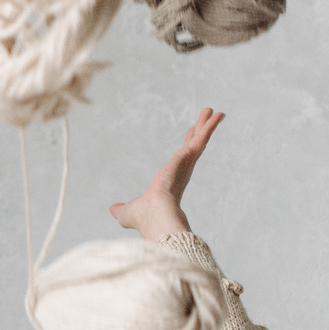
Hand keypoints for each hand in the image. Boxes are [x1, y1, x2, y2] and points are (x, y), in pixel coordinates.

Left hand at [109, 108, 222, 239]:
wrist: (153, 216)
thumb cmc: (143, 218)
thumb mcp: (127, 211)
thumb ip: (121, 209)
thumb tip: (112, 209)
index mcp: (171, 183)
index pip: (181, 162)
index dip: (185, 149)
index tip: (190, 136)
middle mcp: (182, 173)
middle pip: (193, 147)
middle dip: (200, 132)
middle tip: (207, 118)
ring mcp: (187, 164)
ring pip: (199, 140)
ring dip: (207, 125)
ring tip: (215, 111)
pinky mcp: (188, 157)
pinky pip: (201, 138)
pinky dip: (209, 127)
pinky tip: (216, 114)